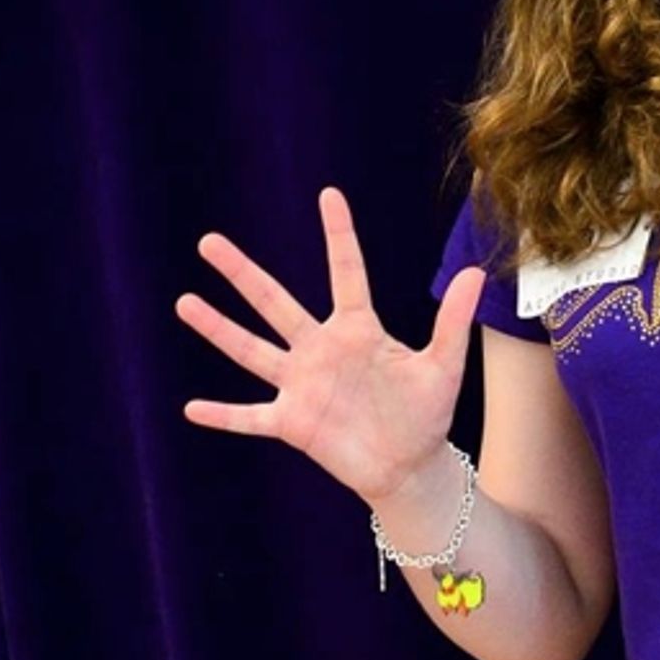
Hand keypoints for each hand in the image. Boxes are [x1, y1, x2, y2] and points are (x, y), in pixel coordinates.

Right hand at [176, 187, 485, 503]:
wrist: (410, 465)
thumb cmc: (426, 412)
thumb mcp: (443, 366)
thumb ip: (453, 321)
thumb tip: (475, 271)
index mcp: (358, 329)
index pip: (346, 272)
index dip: (338, 235)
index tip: (329, 195)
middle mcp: (321, 350)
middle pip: (274, 303)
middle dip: (242, 274)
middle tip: (208, 242)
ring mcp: (302, 385)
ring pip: (251, 350)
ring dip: (218, 329)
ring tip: (184, 301)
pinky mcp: (292, 423)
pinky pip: (250, 416)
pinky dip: (223, 415)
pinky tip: (191, 407)